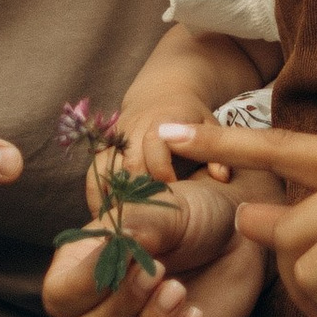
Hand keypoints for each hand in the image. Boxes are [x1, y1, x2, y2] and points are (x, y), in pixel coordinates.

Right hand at [43, 190, 275, 316]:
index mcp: (78, 272)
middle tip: (159, 275)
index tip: (133, 254)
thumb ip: (138, 224)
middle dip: (118, 312)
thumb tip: (120, 244)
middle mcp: (94, 316)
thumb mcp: (165, 208)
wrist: (238, 238)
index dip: (89, 283)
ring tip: (180, 292)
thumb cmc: (190, 216)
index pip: (59, 297)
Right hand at [96, 105, 243, 272]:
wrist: (161, 92)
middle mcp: (135, 127)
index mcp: (163, 119)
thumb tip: (222, 177)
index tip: (173, 195)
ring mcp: (117, 137)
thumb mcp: (210, 124)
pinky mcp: (105, 146)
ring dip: (114, 196)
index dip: (163, 171)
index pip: (156, 145)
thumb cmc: (191, 115)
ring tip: (122, 224)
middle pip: (130, 162)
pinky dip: (97, 193)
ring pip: (107, 168)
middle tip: (147, 218)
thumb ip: (216, 150)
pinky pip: (95, 171)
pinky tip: (104, 216)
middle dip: (138, 191)